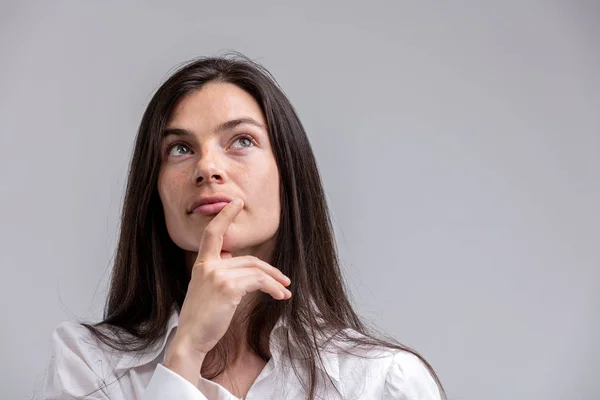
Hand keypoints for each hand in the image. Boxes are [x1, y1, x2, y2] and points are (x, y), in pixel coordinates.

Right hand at [163, 198, 291, 384]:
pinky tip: (280, 296)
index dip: (225, 215)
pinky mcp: (228, 287)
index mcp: (201, 264)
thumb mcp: (205, 289)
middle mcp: (208, 266)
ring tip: (285, 291)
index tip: (236, 202)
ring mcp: (217, 275)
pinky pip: (258, 281)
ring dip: (275, 281)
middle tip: (284, 280)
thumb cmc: (200, 318)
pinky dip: (273, 288)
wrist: (191, 339)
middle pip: (248, 259)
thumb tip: (230, 256)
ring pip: (256, 270)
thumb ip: (217, 271)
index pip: (212, 233)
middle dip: (270, 269)